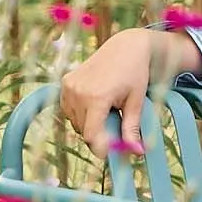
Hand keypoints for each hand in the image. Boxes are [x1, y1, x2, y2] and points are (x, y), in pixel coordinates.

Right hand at [59, 28, 200, 153]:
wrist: (126, 47)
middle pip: (83, 130)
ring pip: (75, 121)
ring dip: (89, 123)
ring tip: (107, 110)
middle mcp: (78, 91)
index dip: (100, 148)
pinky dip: (81, 113)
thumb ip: (132, 129)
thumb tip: (136, 152)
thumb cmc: (135, 74)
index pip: (91, 135)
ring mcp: (69, 86)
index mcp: (96, 97)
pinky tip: (96, 103)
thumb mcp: (136, 102)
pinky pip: (69, 109)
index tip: (110, 153)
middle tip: (115, 126)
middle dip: (98, 135)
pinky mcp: (65, 82)